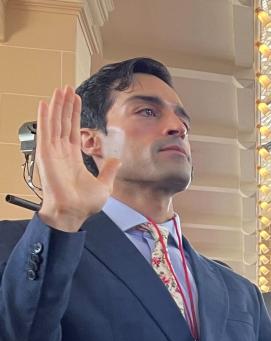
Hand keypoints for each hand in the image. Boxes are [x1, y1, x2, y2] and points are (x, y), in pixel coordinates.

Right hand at [34, 86, 118, 231]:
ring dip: (57, 106)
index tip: (76, 100)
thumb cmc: (83, 204)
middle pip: (63, 122)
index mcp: (73, 157)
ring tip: (59, 90)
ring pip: (54, 123)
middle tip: (67, 88)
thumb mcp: (104, 184)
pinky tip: (46, 104)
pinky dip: (45, 117)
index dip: (74, 114)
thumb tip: (116, 160)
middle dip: (65, 105)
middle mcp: (61, 152)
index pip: (73, 130)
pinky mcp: (46, 154)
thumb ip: (108, 170)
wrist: (73, 212)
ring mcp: (53, 152)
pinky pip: (45, 131)